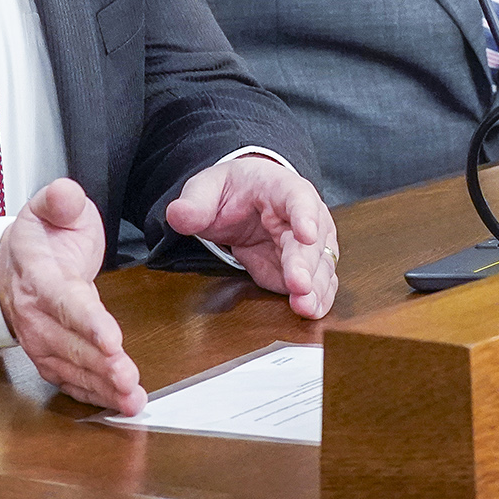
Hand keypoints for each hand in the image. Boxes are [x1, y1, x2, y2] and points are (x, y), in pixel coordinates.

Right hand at [0, 178, 144, 415]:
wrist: (12, 262)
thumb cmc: (43, 235)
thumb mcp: (51, 205)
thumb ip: (60, 199)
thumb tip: (66, 194)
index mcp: (38, 275)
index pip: (63, 301)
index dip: (87, 322)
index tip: (112, 340)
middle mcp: (35, 313)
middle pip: (68, 344)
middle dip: (99, 364)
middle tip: (128, 378)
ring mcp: (39, 339)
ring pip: (69, 368)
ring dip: (100, 386)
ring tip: (130, 398)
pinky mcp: (48, 356)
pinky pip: (69, 380)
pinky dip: (92, 395)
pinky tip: (117, 404)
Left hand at [165, 157, 337, 319]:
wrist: (244, 201)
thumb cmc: (233, 190)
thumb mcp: (208, 188)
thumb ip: (195, 202)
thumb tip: (179, 214)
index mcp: (281, 188)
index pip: (298, 197)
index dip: (304, 215)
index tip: (306, 234)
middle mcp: (305, 215)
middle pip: (312, 239)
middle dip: (306, 264)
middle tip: (299, 285)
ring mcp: (308, 245)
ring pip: (320, 265)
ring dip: (316, 287)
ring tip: (305, 306)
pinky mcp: (305, 269)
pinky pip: (318, 283)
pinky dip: (317, 298)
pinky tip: (311, 311)